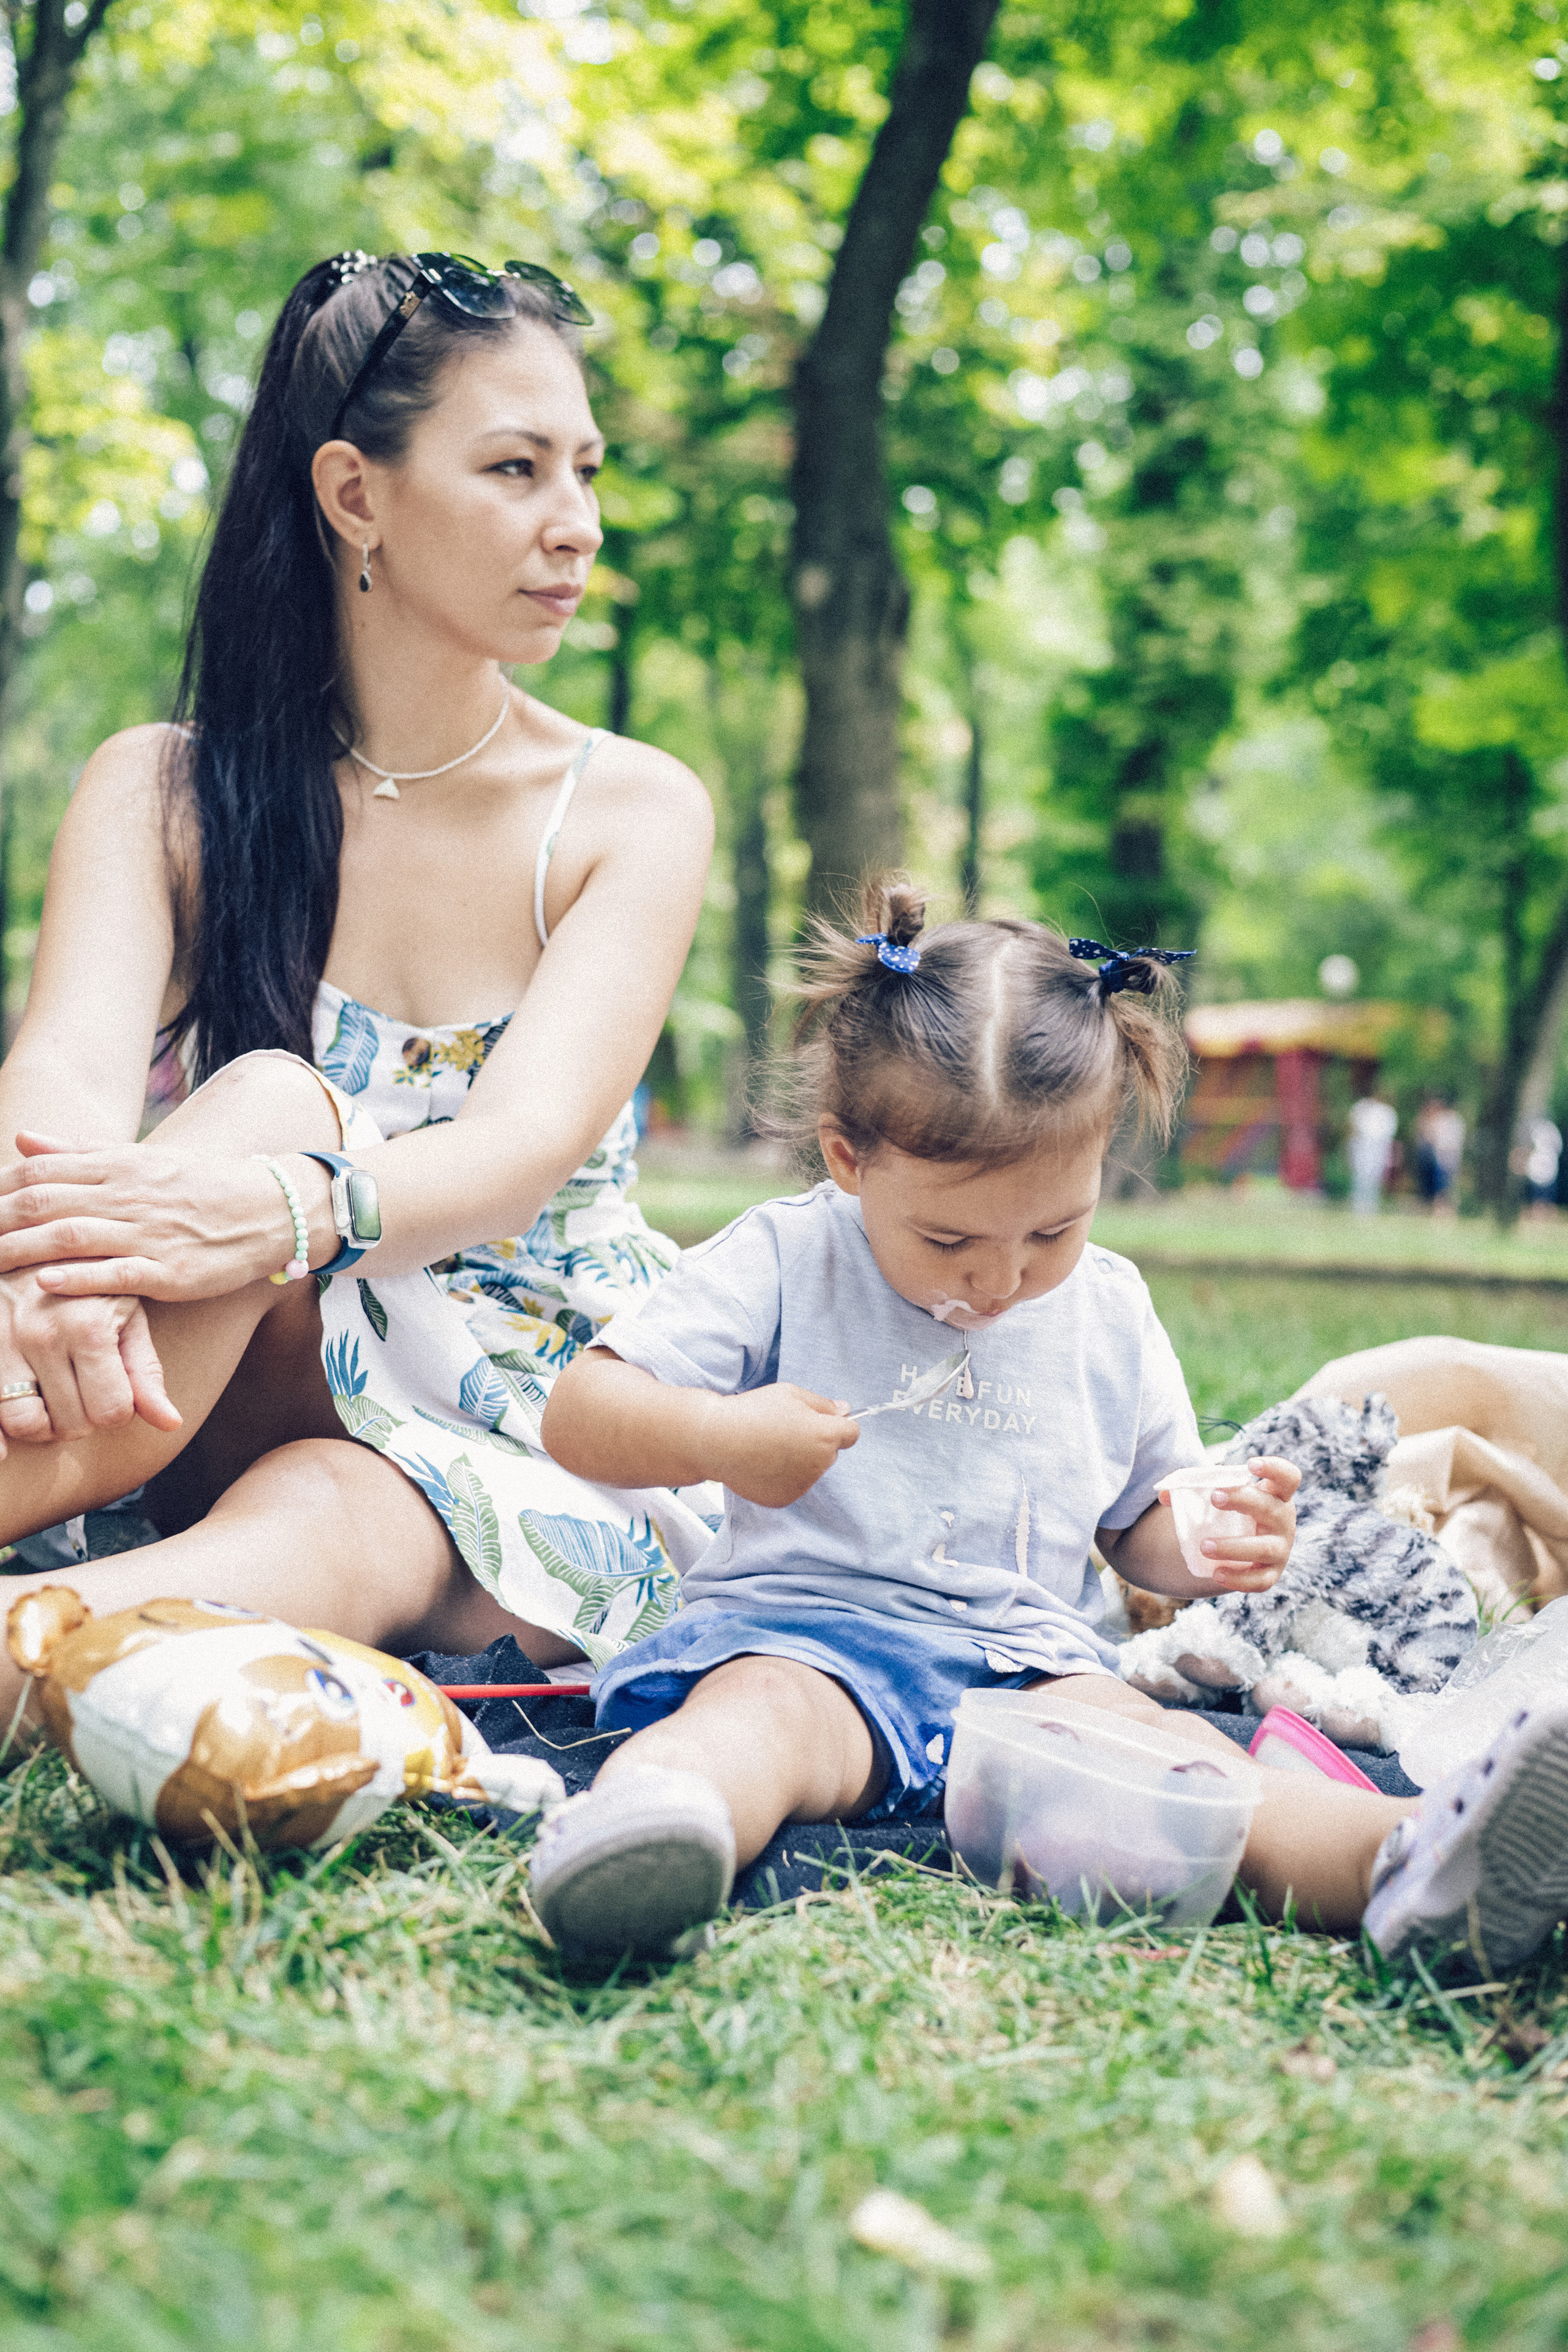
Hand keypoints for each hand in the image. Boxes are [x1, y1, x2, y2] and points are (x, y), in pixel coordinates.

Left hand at [0, 1131, 307, 1299]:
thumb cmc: (200, 1186)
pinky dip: (80, 1278)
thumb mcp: (141, 1160)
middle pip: (46, 1202)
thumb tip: (22, 1139)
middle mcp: (129, 1194)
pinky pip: (118, 1273)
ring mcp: (150, 1233)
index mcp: (119, 1165)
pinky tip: (47, 1284)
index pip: (42, 1171)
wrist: (271, 1208)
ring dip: (22, 1250)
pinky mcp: (171, 1271)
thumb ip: (80, 1153)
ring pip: (73, 1237)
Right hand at [0, 1271, 181, 1450]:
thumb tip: (171, 1424)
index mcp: (88, 1329)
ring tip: (53, 1398)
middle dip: (82, 1417)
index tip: (112, 1390)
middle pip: (71, 1424)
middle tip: (82, 1390)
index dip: (116, 1409)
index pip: (111, 1412)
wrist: (34, 1246)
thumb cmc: (90, 1286)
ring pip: (26, 1424)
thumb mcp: (126, 1317)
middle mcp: (42, 1337)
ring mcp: (3, 1343)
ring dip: (43, 1423)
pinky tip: (13, 1427)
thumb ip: (146, 1371)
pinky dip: (2, 1431)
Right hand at [699, 1383, 858, 1506]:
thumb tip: (845, 1411)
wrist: (716, 1441)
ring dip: (799, 1460)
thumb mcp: (790, 1394)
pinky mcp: (784, 1499)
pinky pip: (793, 1485)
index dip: (839, 1425)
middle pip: (830, 1453)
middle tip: (784, 1429)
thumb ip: (822, 1404)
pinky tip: (761, 1463)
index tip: (823, 1421)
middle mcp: (818, 1464)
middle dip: (816, 1442)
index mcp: (824, 1435)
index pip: (852, 1433)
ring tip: (767, 1446)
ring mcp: (802, 1484)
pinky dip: (782, 1476)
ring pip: (811, 1470)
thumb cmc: (753, 1412)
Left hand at [1180, 1454, 1300, 1592]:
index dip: (1275, 1468)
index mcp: (1274, 1494)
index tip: (1251, 1464)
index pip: (1288, 1477)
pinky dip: (1238, 1579)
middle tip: (1214, 1498)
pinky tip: (1217, 1573)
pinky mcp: (1271, 1574)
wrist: (1241, 1548)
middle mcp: (1283, 1520)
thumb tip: (1164, 1494)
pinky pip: (1259, 1580)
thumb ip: (1193, 1490)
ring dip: (1233, 1546)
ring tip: (1204, 1546)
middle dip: (1243, 1501)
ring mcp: (1280, 1549)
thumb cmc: (1231, 1513)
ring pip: (1263, 1548)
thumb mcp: (1218, 1497)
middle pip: (1271, 1509)